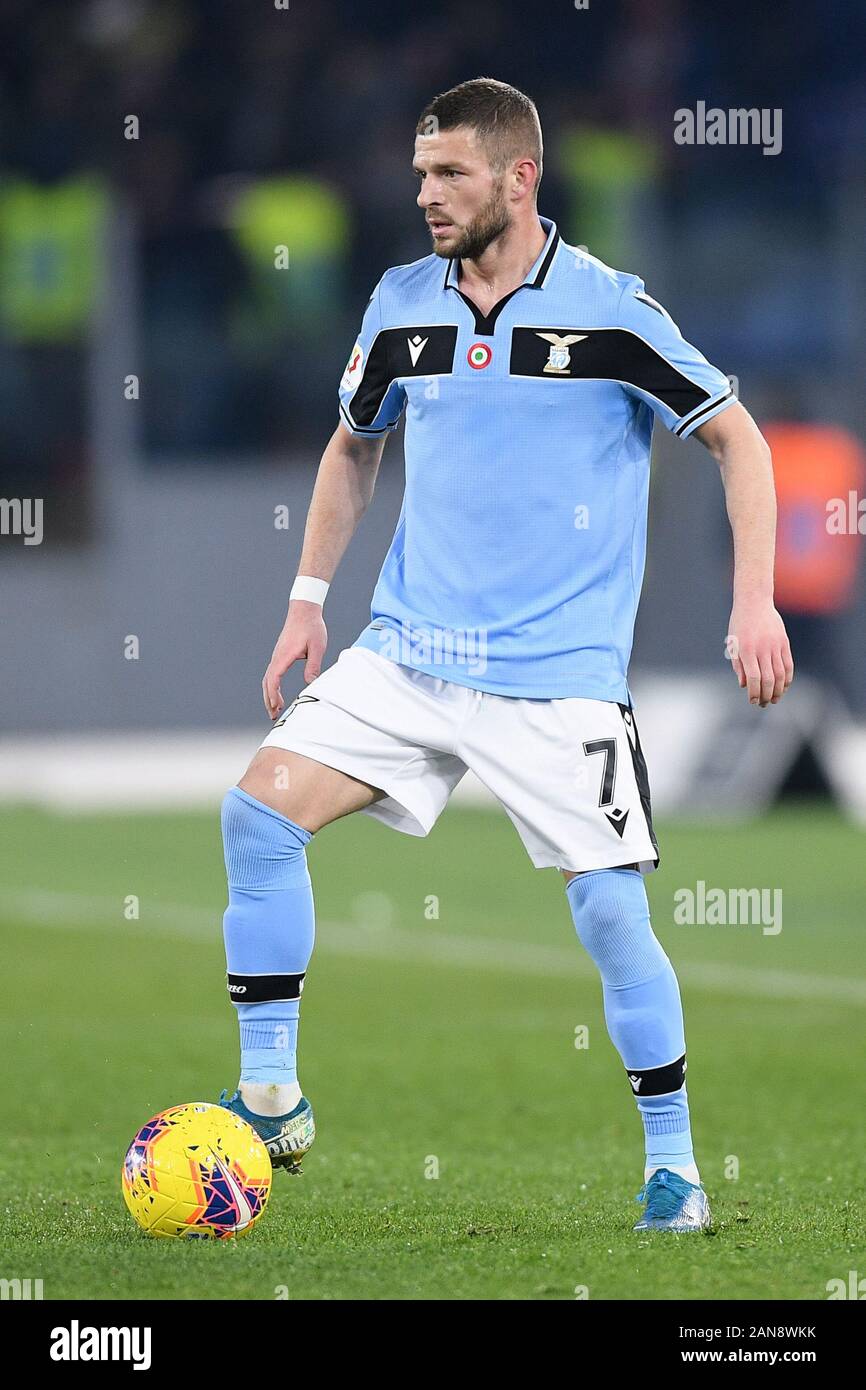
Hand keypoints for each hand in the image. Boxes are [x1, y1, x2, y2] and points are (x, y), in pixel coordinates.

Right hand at [262, 602, 326, 718]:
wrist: (304, 609)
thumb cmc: (312, 627)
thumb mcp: (317, 647)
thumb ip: (313, 666)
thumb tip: (310, 683)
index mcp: (284, 656)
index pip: (274, 679)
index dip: (274, 695)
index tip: (277, 707)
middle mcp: (277, 657)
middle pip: (267, 682)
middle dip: (269, 700)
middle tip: (273, 716)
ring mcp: (277, 655)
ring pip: (268, 678)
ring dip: (269, 694)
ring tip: (274, 708)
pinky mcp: (280, 654)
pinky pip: (272, 673)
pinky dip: (272, 686)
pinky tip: (277, 693)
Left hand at [726, 601, 793, 706]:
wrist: (754, 602)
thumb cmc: (739, 625)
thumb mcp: (733, 644)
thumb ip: (738, 666)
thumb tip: (744, 685)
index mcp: (746, 650)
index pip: (754, 678)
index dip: (754, 693)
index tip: (753, 701)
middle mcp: (762, 649)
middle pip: (769, 679)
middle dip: (767, 695)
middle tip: (764, 704)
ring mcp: (775, 646)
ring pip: (780, 674)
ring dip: (778, 690)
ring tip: (774, 699)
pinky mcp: (784, 643)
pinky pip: (788, 665)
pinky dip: (787, 678)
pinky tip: (784, 687)